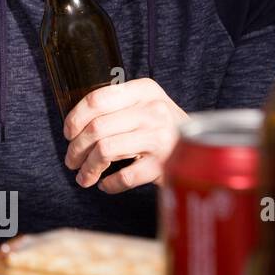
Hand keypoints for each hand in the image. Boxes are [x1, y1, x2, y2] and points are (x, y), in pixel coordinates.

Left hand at [62, 77, 188, 192]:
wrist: (206, 146)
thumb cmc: (162, 125)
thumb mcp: (144, 104)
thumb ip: (115, 106)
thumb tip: (73, 127)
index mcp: (144, 90)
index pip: (96, 99)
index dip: (75, 118)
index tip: (68, 133)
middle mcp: (153, 111)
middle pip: (96, 128)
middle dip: (76, 148)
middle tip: (71, 160)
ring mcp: (160, 138)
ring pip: (105, 150)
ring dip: (87, 167)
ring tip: (83, 176)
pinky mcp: (164, 165)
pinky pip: (125, 176)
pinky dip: (109, 183)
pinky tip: (105, 184)